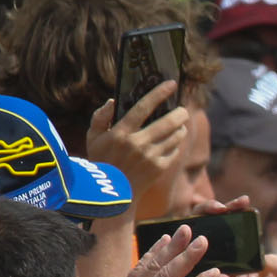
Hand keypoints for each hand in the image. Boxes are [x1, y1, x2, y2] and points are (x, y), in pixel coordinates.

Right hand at [86, 83, 188, 219]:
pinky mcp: (160, 168)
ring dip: (181, 128)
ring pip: (175, 137)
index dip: (159, 93)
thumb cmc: (102, 160)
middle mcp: (138, 144)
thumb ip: (100, 117)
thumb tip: (113, 101)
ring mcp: (151, 157)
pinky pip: (174, 151)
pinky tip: (173, 140)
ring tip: (180, 124)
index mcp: (121, 132)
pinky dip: (176, 144)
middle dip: (180, 113)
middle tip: (183, 109)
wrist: (112, 193)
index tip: (171, 83)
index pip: (143, 107)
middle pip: (167, 123)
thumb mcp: (93, 137)